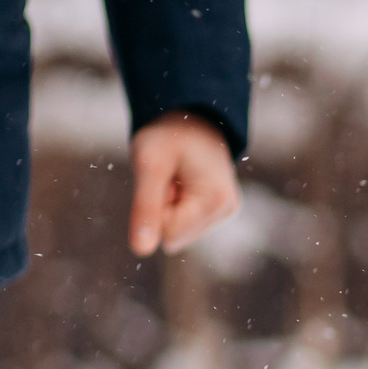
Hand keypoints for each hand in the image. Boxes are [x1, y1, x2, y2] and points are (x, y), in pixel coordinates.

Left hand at [128, 110, 240, 254]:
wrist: (191, 117)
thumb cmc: (169, 135)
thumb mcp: (149, 164)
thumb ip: (145, 208)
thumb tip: (140, 251)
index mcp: (217, 200)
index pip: (169, 234)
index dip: (155, 207)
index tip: (164, 179)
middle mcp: (226, 211)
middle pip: (174, 237)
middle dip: (162, 209)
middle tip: (169, 177)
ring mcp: (224, 212)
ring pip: (177, 233)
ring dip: (167, 208)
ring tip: (176, 178)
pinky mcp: (218, 212)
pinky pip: (183, 225)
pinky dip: (175, 207)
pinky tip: (183, 183)